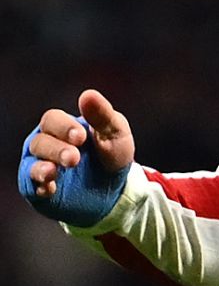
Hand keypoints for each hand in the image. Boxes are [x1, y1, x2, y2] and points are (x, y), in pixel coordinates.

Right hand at [19, 90, 134, 225]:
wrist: (118, 187)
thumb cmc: (113, 152)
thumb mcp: (115, 132)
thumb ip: (101, 115)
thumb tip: (87, 95)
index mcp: (63, 126)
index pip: (52, 120)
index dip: (63, 127)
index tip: (80, 137)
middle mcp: (47, 145)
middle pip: (39, 142)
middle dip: (56, 149)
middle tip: (74, 158)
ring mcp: (42, 168)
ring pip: (33, 165)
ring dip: (43, 168)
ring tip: (53, 172)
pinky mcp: (41, 191)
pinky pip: (32, 188)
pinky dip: (40, 187)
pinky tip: (50, 188)